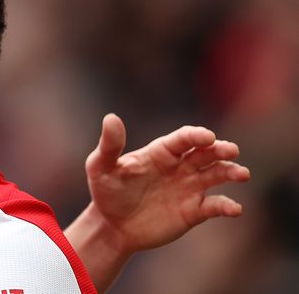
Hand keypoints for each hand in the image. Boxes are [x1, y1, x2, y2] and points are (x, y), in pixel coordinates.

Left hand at [85, 113, 249, 252]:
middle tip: (231, 150)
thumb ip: (109, 145)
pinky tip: (235, 209)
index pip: (183, 139)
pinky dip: (227, 206)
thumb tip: (111, 118)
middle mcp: (179, 166)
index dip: (196, 135)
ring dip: (230, 172)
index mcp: (160, 152)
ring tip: (241, 173)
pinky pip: (215, 206)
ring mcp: (189, 188)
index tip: (207, 137)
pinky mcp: (193, 211)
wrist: (111, 225)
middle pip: (205, 153)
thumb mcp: (101, 167)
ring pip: (216, 175)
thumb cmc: (106, 191)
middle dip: (220, 150)